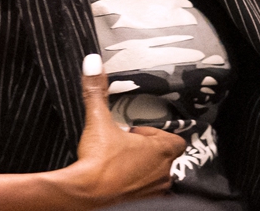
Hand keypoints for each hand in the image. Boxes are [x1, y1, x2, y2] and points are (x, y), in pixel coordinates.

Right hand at [63, 54, 186, 205]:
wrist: (85, 194)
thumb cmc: (98, 163)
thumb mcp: (98, 120)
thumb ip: (96, 91)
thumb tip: (93, 64)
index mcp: (160, 151)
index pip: (175, 139)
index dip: (156, 132)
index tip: (137, 130)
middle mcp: (162, 173)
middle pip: (166, 157)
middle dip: (148, 149)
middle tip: (127, 143)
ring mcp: (152, 190)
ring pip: (157, 175)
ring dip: (143, 167)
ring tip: (121, 160)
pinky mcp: (140, 203)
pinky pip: (146, 192)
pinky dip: (135, 184)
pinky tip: (117, 178)